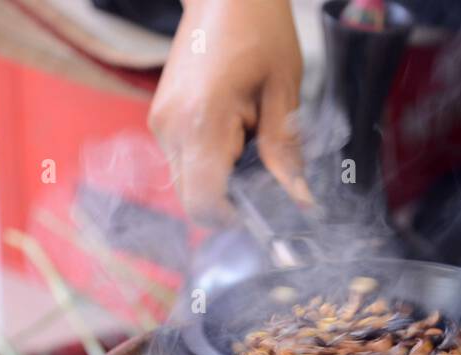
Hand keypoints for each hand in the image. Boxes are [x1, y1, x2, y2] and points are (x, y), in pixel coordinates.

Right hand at [149, 0, 310, 224]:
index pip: (205, 202)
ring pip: (188, 183)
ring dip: (220, 180)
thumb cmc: (259, 29)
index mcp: (202, 121)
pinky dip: (211, 161)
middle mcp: (171, 128)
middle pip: (193, 200)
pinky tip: (235, 133)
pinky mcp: (162, 118)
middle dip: (229, 200)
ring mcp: (161, 123)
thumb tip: (298, 200)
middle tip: (264, 176)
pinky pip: (185, 161)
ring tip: (250, 143)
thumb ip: (285, 152)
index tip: (265, 209)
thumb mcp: (283, 92)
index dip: (235, 217)